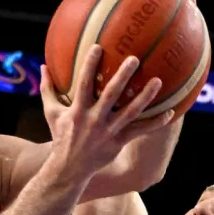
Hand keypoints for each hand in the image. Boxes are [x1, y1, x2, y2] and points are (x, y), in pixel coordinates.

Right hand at [40, 45, 174, 182]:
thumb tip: (43, 66)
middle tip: (135, 58)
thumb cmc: (61, 135)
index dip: (90, 65)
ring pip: (130, 112)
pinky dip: (155, 123)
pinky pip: (140, 131)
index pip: (84, 84)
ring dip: (145, 97)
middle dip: (123, 76)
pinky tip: (170, 112)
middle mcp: (94, 120)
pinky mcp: (119, 142)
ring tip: (158, 81)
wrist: (69, 168)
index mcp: (78, 110)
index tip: (98, 47)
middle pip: (111, 95)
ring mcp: (108, 132)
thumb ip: (47, 89)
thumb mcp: (50, 112)